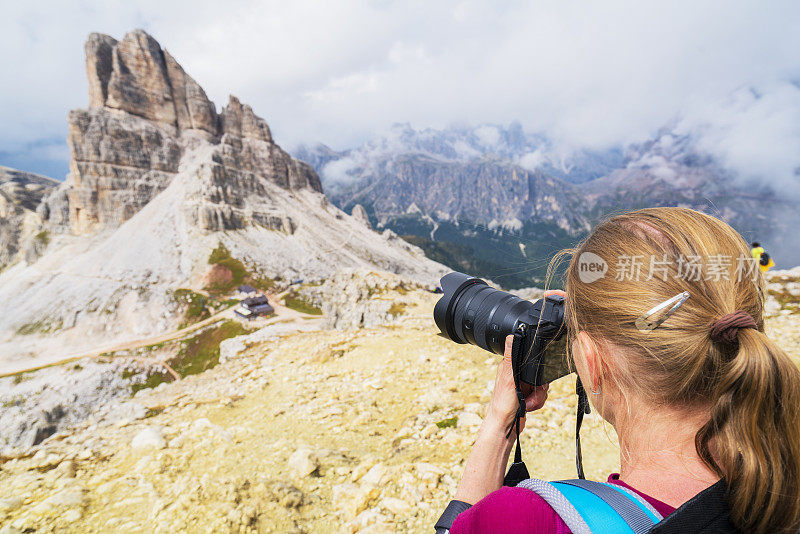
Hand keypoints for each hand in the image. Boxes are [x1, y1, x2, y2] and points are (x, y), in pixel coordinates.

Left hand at [484, 289, 565, 433]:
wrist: (505, 427)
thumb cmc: (502, 404)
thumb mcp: (508, 378)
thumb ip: (511, 357)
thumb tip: (511, 336)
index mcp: (510, 366)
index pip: (529, 358)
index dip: (536, 367)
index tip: (534, 378)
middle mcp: (517, 375)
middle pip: (539, 373)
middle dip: (538, 387)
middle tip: (529, 393)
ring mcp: (523, 386)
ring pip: (542, 385)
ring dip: (537, 397)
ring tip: (528, 403)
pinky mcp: (528, 396)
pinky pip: (542, 395)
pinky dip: (538, 402)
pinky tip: (529, 407)